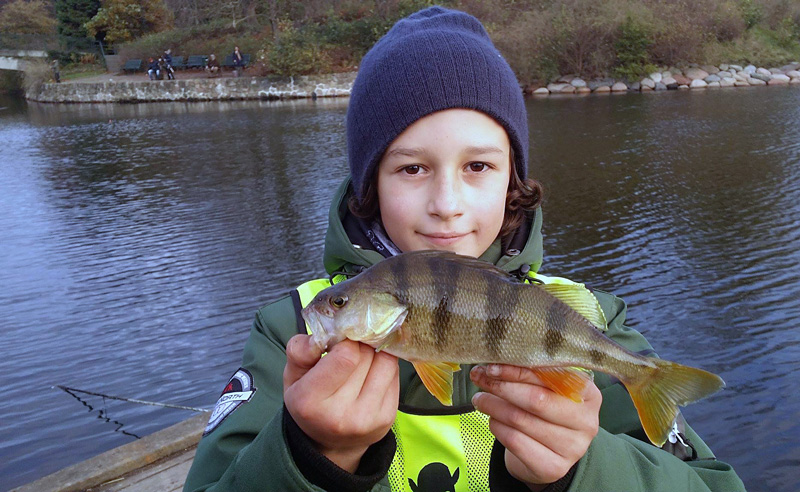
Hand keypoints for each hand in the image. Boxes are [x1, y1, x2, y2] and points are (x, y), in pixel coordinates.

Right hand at [283, 335, 398, 471]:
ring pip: (387, 362)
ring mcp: (368, 419)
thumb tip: (326, 332)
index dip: (345, 341)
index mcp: (310, 402)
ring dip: (375, 354)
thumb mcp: (293, 376)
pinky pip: (395, 374)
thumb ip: (300, 351)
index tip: (339, 344)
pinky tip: (370, 377)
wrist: (329, 442)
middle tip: (350, 352)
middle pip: (367, 355)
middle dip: (360, 346)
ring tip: (362, 362)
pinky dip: (384, 368)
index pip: (346, 356)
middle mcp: (340, 415)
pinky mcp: (387, 418)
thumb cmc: (310, 401)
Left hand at [470, 364, 600, 490]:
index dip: (517, 371)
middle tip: (480, 379)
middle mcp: (586, 422)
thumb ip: (532, 375)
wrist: (550, 452)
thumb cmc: (548, 412)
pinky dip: (497, 426)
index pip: (550, 377)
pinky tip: (492, 419)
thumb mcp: (549, 390)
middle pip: (535, 400)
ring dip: (493, 405)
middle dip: (502, 387)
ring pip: (521, 420)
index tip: (492, 366)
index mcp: (589, 394)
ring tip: (480, 398)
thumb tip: (496, 362)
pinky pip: (515, 441)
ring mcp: (572, 447)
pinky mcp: (554, 467)